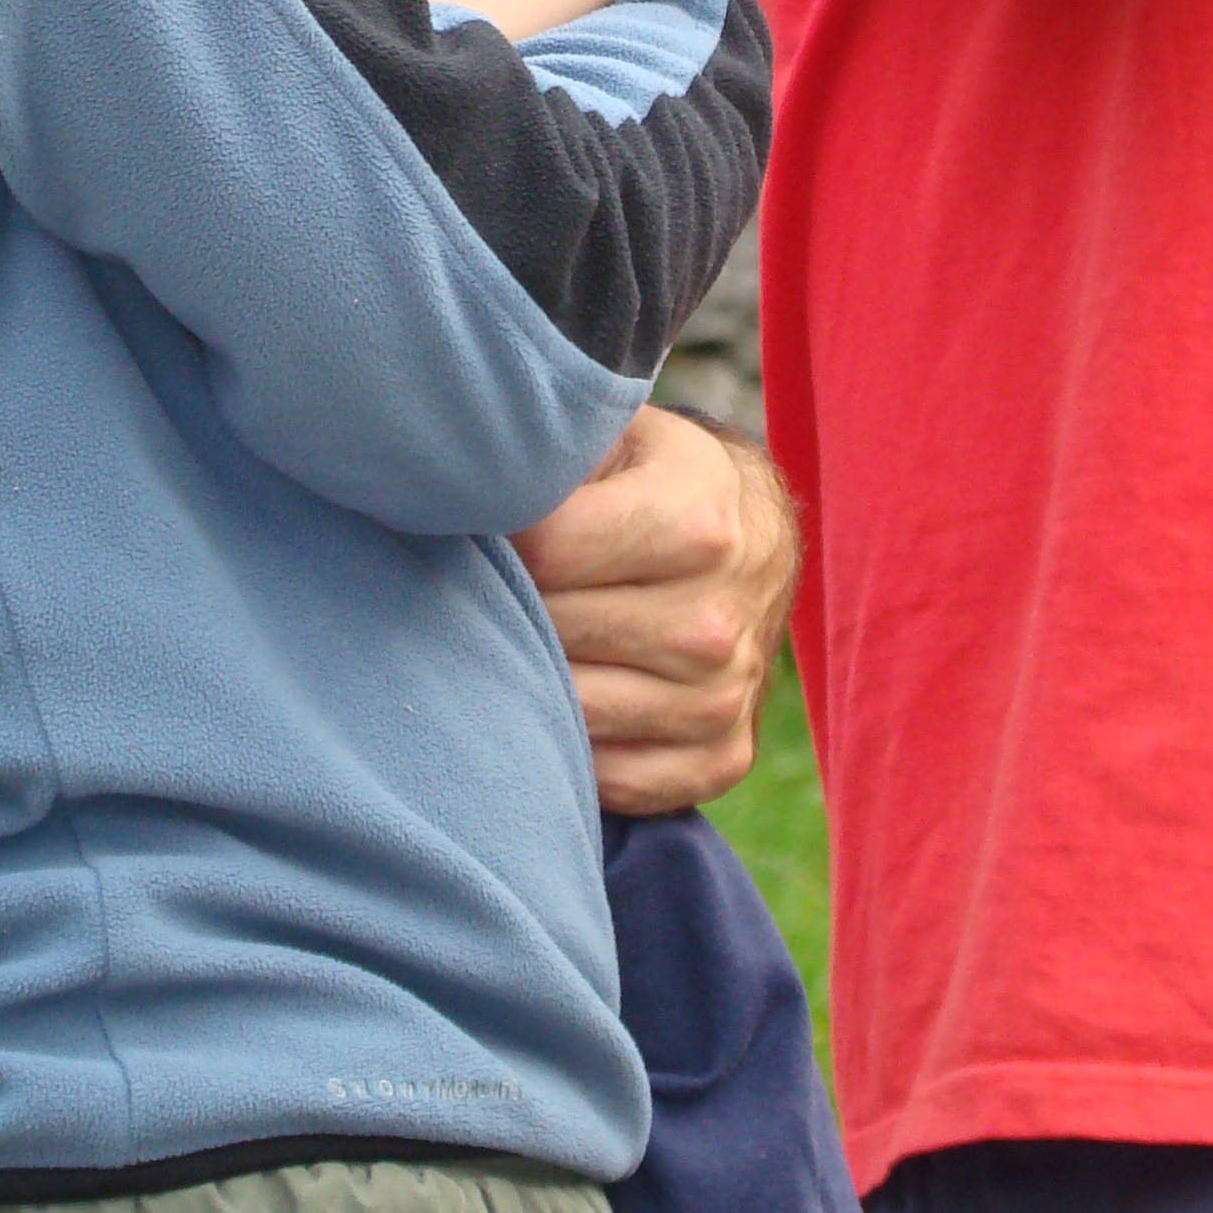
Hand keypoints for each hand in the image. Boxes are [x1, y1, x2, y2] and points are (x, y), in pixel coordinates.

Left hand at [513, 404, 799, 814]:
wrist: (752, 538)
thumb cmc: (655, 476)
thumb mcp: (616, 433)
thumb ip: (548, 454)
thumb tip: (461, 478)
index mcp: (697, 522)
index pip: (547, 553)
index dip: (498, 536)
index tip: (482, 524)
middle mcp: (718, 620)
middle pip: (554, 634)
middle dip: (508, 607)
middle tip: (491, 583)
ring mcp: (724, 699)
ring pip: (574, 713)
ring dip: (533, 678)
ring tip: (520, 635)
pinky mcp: (723, 759)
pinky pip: (614, 778)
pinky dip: (576, 747)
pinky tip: (564, 694)